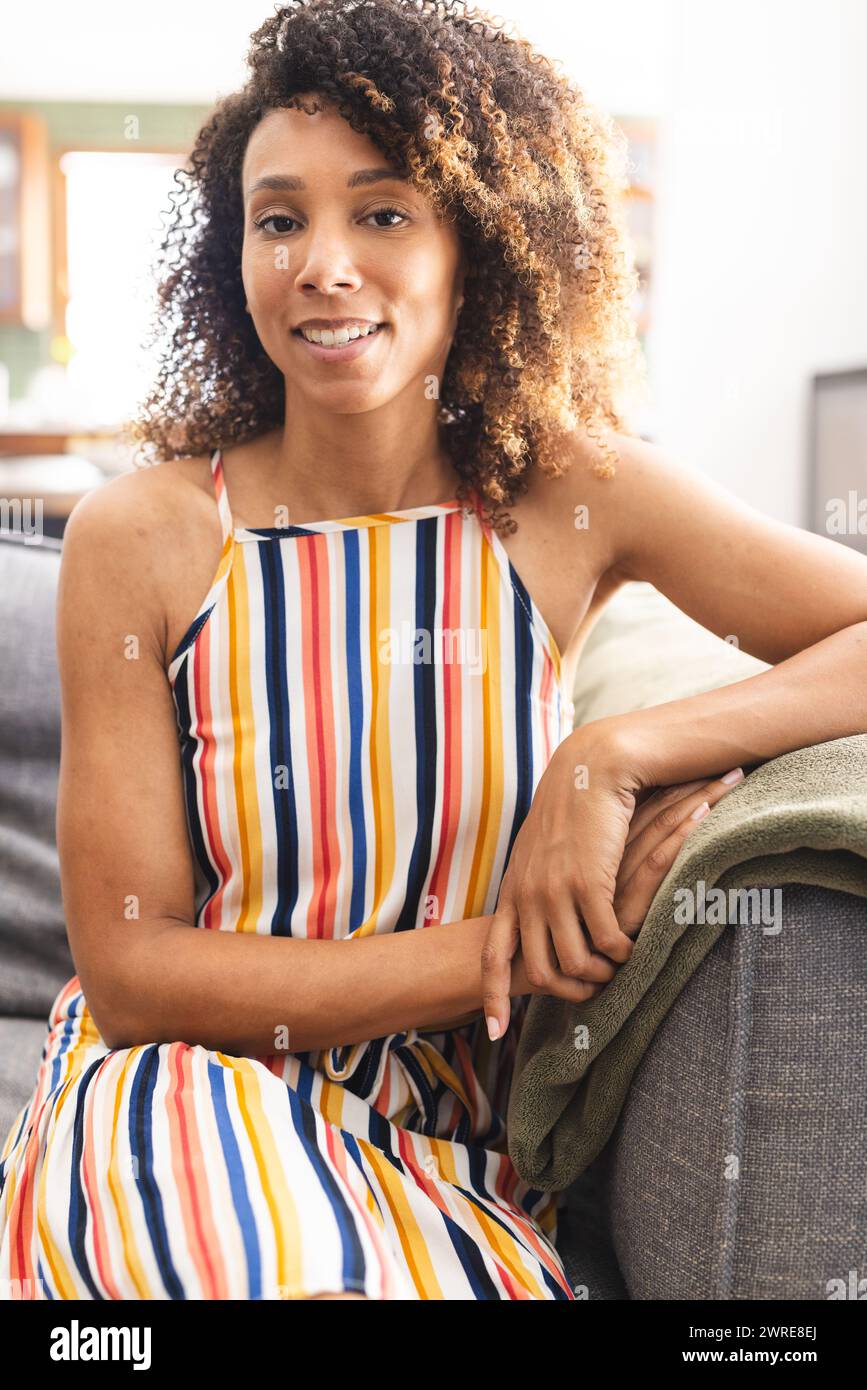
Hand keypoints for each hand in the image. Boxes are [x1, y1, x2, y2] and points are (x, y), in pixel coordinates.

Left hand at [482, 727, 744, 1038]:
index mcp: (512, 891)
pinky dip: (621, 952)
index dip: (493, 996)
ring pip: (574, 964)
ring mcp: (555, 892)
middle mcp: (527, 897)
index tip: (496, 1031)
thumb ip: (534, 886)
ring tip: (618, 970)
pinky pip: (606, 940)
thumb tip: (534, 916)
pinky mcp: (587, 883)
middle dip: (568, 993)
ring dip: (600, 975)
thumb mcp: (539, 853)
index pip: (492, 956)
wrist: (589, 772)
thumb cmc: (571, 811)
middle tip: (594, 994)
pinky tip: (631, 948)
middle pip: (539, 973)